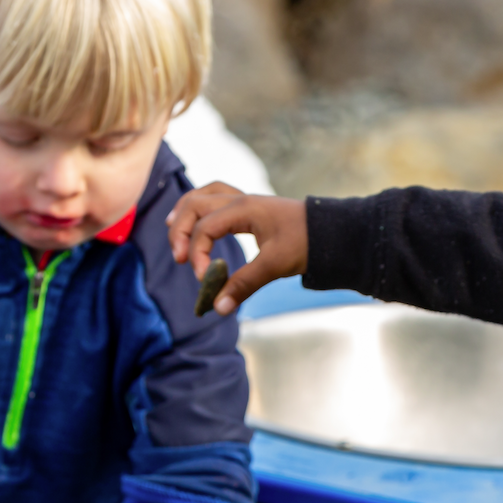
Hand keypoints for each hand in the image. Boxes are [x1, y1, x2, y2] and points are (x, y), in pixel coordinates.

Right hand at [165, 181, 308, 314]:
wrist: (330, 231)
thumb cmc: (305, 243)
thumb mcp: (275, 265)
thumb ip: (243, 285)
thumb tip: (217, 307)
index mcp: (244, 209)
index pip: (204, 227)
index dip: (197, 253)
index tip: (203, 280)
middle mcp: (239, 199)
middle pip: (194, 204)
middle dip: (181, 231)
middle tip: (180, 259)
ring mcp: (242, 200)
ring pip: (202, 195)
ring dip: (184, 212)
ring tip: (172, 230)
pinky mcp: (247, 207)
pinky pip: (214, 197)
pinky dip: (199, 207)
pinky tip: (194, 220)